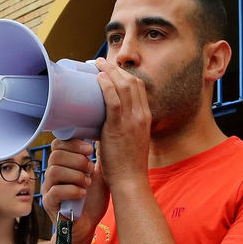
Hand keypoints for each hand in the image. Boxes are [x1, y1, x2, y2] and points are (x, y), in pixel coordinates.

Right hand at [43, 139, 109, 243]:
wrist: (89, 225)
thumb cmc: (92, 200)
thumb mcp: (99, 176)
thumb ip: (98, 158)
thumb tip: (104, 138)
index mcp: (62, 164)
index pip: (58, 144)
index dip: (73, 143)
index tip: (90, 149)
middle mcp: (52, 174)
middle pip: (56, 155)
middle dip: (77, 160)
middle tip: (91, 169)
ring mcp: (48, 188)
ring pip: (54, 171)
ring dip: (75, 175)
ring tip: (88, 183)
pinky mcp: (49, 203)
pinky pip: (55, 191)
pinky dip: (72, 190)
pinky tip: (83, 193)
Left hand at [92, 58, 152, 189]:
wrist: (130, 180)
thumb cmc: (126, 164)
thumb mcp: (130, 140)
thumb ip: (122, 127)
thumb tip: (103, 120)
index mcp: (146, 117)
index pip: (139, 87)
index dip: (125, 74)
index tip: (111, 70)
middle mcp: (142, 115)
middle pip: (132, 81)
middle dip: (116, 68)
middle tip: (101, 63)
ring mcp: (132, 120)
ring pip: (124, 86)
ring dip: (109, 71)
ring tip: (96, 65)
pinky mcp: (119, 127)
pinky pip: (114, 101)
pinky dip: (106, 86)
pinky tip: (98, 79)